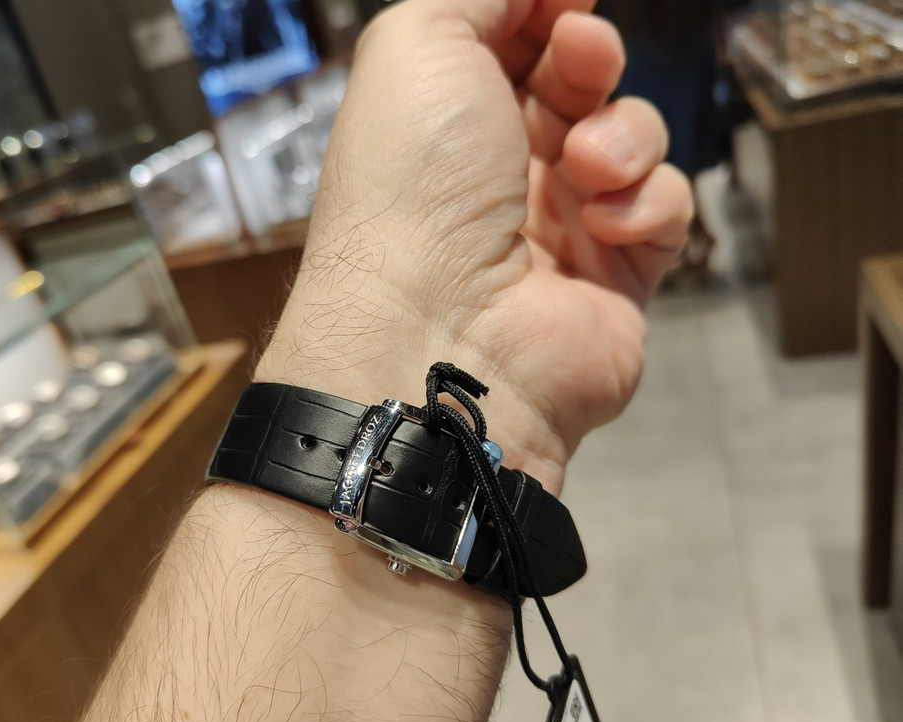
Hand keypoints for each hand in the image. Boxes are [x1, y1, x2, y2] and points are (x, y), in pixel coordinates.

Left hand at [259, 0, 692, 492]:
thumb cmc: (414, 183)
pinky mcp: (616, 278)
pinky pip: (664, 209)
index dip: (550, 14)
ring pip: (632, 138)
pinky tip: (603, 227)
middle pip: (579, 84)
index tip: (568, 5)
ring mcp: (561, 226)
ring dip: (621, 134)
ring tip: (582, 169)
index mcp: (446, 120)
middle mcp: (500, 172)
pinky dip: (644, 205)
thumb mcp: (419, 44)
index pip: (517, 45)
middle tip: (581, 61)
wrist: (438, 331)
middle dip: (590, 58)